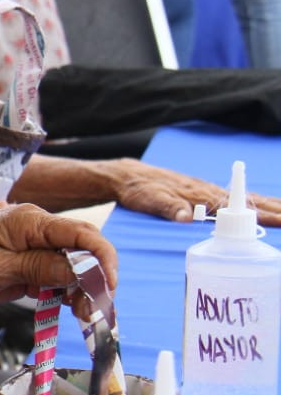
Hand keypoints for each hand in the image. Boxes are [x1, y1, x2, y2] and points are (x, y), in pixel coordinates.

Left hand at [0, 203, 117, 305]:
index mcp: (30, 222)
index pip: (82, 234)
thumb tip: (82, 271)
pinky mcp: (27, 265)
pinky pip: (57, 276)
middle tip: (94, 309)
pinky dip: (67, 292)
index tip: (108, 288)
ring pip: (73, 265)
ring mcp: (33, 247)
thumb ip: (40, 269)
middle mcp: (36, 230)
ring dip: (83, 289)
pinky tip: (69, 308)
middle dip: (96, 278)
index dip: (103, 260)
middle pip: (83, 250)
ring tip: (82, 313)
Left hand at [101, 158, 280, 224]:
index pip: (236, 206)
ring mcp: (208, 192)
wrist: (129, 177)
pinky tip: (266, 208)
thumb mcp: (148, 200)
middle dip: (274, 209)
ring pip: (246, 198)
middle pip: (249, 200)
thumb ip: (167, 207)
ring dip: (270, 205)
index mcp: (200, 195)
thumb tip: (187, 217)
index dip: (259, 214)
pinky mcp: (205, 194)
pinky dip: (255, 202)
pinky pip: (236, 199)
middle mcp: (208, 192)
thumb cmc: (138, 190)